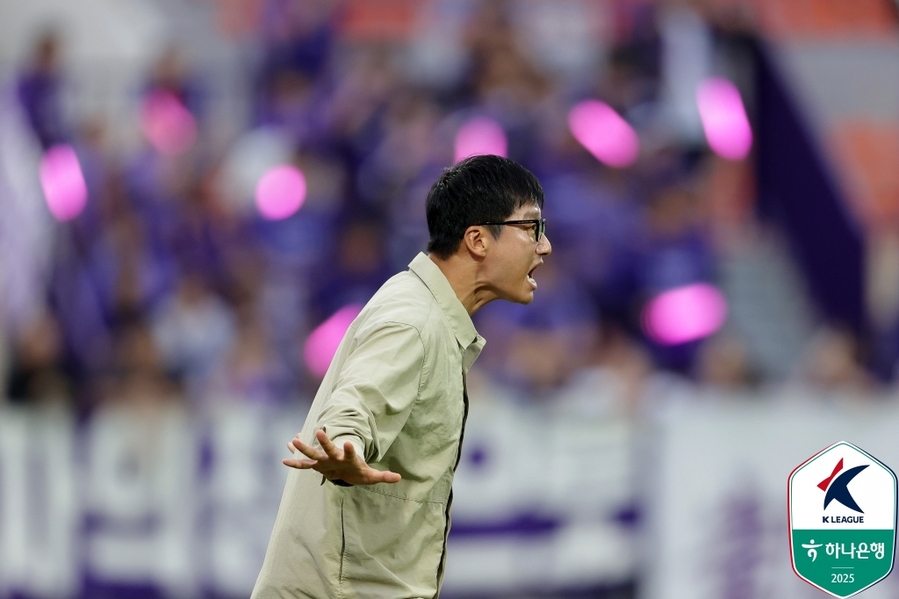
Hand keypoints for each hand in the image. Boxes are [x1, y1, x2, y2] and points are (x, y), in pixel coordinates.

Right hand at [282, 429, 401, 484]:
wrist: (346, 469)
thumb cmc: (358, 472)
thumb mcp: (371, 476)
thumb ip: (384, 476)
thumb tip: (399, 478)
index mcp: (348, 458)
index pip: (350, 452)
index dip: (350, 448)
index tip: (349, 441)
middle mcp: (335, 457)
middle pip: (329, 448)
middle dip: (324, 441)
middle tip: (318, 431)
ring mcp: (324, 460)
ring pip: (313, 453)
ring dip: (304, 448)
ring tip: (294, 439)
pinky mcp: (317, 466)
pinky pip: (304, 465)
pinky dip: (295, 463)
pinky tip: (285, 459)